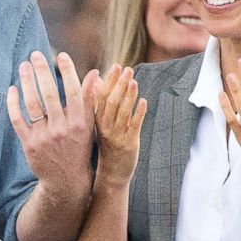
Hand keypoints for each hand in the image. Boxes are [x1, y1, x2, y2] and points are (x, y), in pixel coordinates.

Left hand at [7, 52, 97, 194]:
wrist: (66, 180)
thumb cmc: (79, 147)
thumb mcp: (89, 125)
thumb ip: (90, 99)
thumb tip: (95, 73)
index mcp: (79, 123)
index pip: (73, 91)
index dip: (68, 71)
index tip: (62, 55)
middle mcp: (62, 129)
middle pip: (49, 93)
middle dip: (42, 71)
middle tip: (35, 54)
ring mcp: (44, 137)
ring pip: (32, 104)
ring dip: (26, 82)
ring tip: (24, 66)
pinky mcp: (29, 144)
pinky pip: (18, 119)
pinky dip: (13, 103)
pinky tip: (12, 89)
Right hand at [95, 65, 146, 186]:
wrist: (111, 173)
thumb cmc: (106, 145)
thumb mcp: (98, 124)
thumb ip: (99, 103)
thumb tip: (96, 80)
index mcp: (96, 121)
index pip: (100, 97)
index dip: (109, 81)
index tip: (115, 67)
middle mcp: (105, 127)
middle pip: (111, 102)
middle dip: (119, 84)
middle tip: (127, 69)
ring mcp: (117, 136)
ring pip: (122, 113)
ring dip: (129, 95)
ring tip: (134, 81)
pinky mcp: (130, 144)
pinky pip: (134, 126)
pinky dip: (139, 113)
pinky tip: (143, 101)